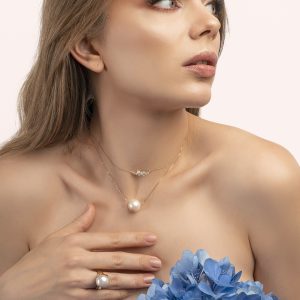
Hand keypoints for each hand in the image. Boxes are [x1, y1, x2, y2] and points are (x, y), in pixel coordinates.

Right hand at [0, 203, 160, 299]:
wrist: (15, 290)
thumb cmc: (37, 260)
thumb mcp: (56, 237)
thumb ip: (77, 224)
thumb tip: (92, 207)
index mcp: (76, 243)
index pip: (111, 240)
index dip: (133, 239)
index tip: (151, 238)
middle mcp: (78, 261)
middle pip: (115, 260)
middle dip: (139, 260)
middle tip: (157, 261)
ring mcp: (77, 282)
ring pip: (113, 280)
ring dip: (134, 280)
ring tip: (151, 278)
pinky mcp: (75, 299)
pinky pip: (103, 298)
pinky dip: (120, 295)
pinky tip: (133, 293)